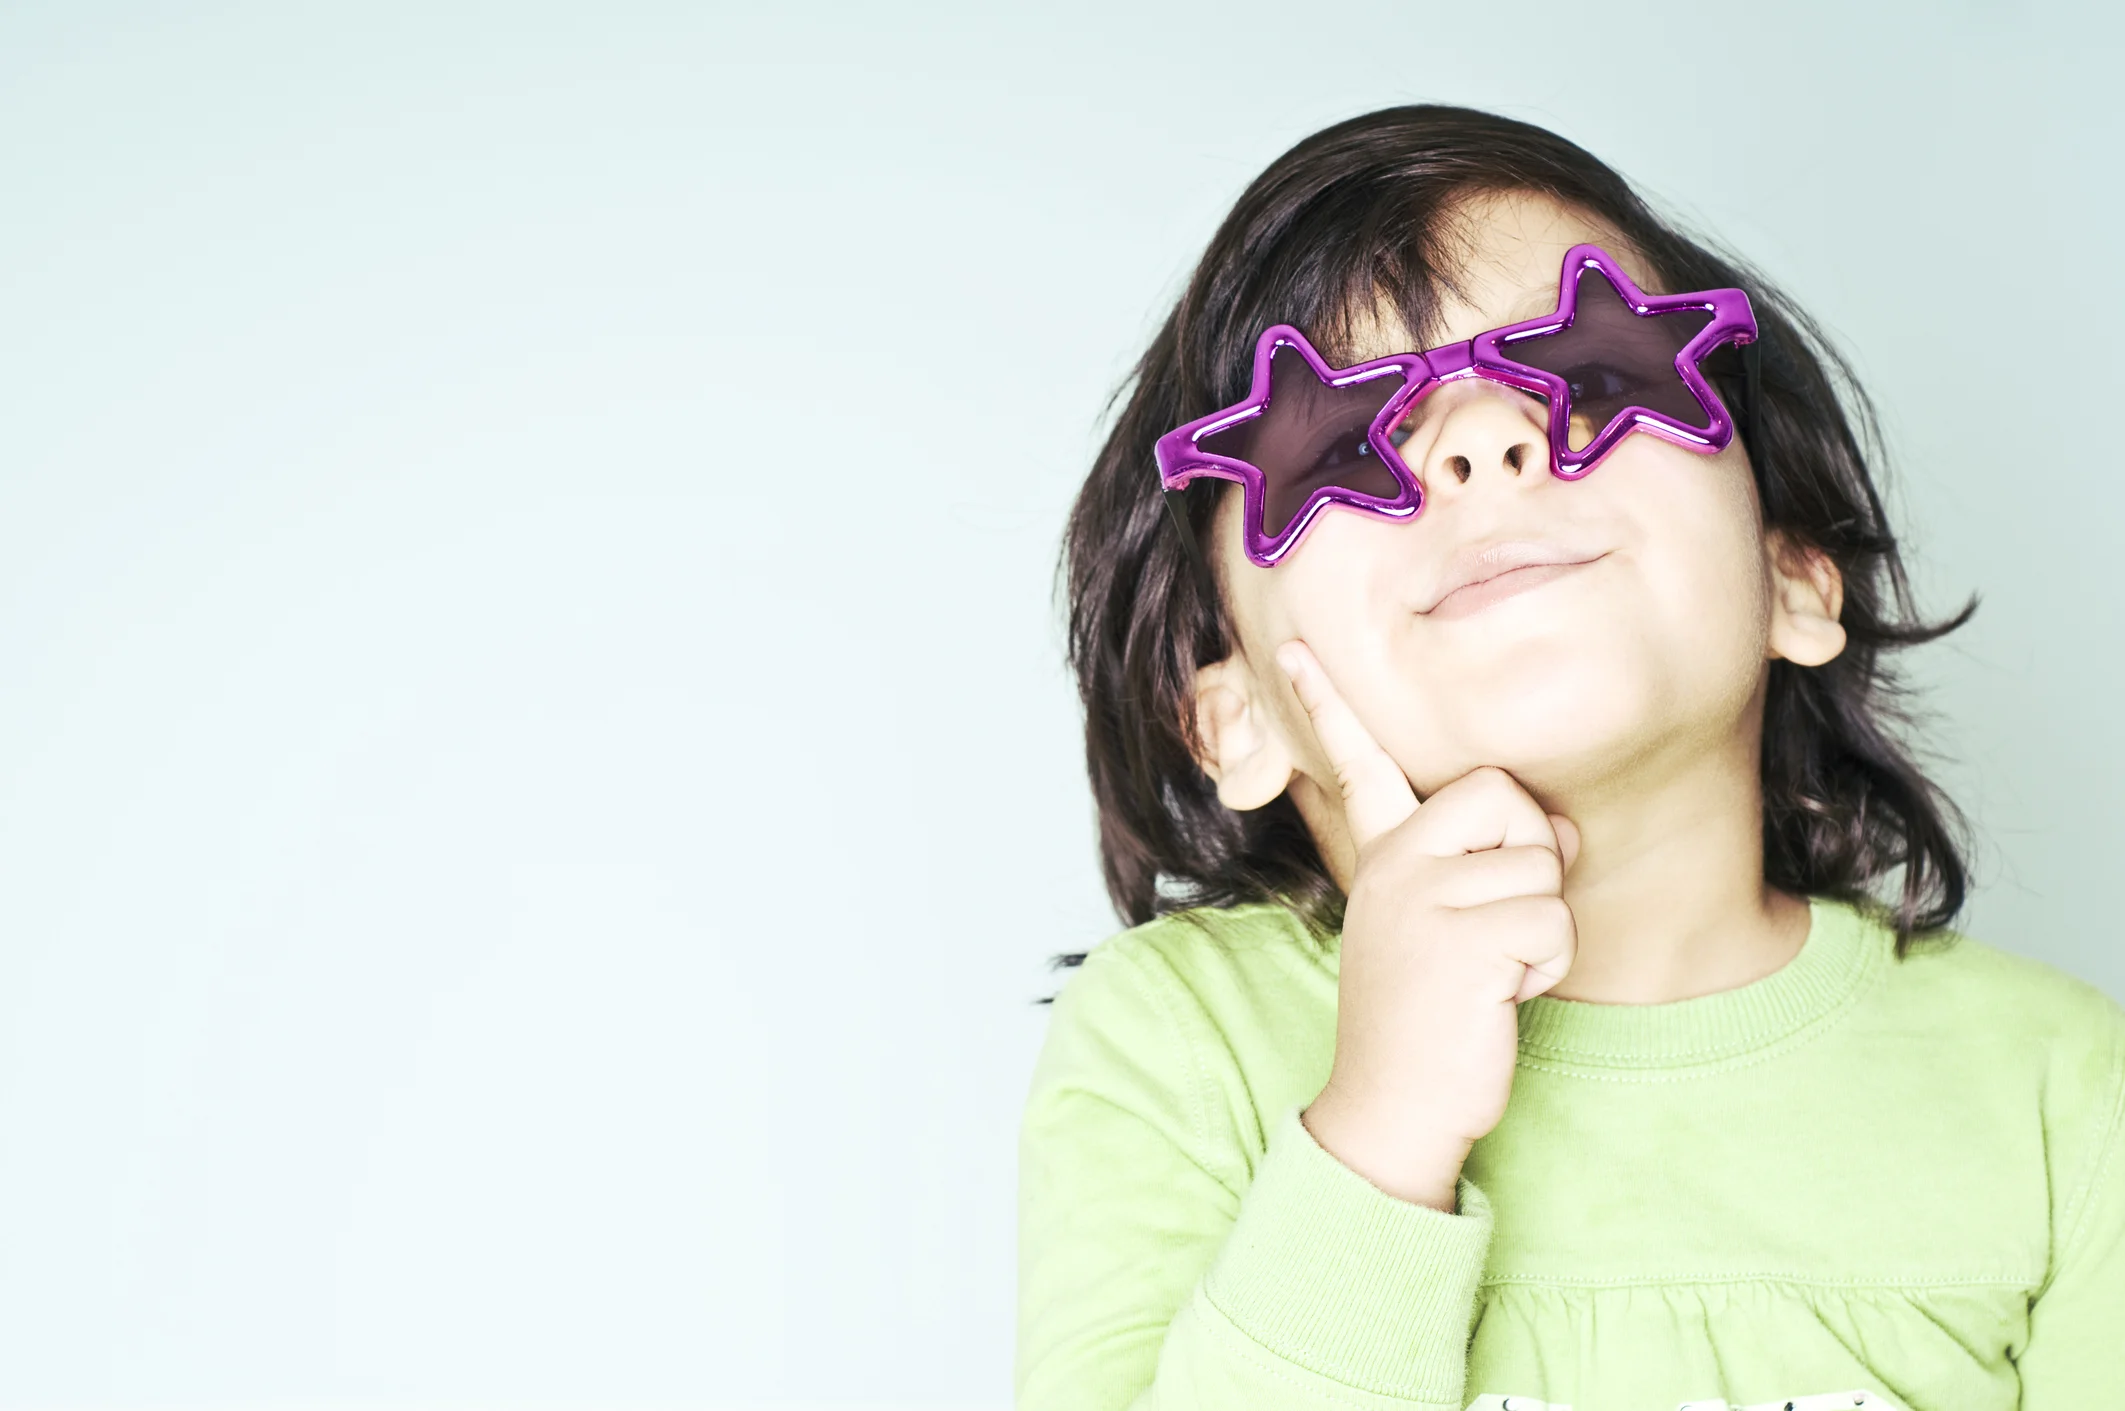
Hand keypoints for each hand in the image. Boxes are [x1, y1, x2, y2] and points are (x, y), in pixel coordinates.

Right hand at [1278, 638, 1579, 1211]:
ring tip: (1491, 972)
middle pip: (1506, 795)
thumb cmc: (1428, 1018)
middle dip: (1533, 854)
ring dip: (1543, 929)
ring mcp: (1422, 901)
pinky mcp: (1462, 942)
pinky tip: (1497, 997)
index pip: (1356, 765)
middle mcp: (1392, 867)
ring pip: (1544, 867)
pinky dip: (1547, 966)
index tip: (1298, 648)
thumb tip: (1565, 832)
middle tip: (1498, 921)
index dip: (1328, 704)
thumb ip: (1484, 869)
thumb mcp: (1440, 929)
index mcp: (1381, 857)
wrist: (1393, 1106)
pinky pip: (1553, 922)